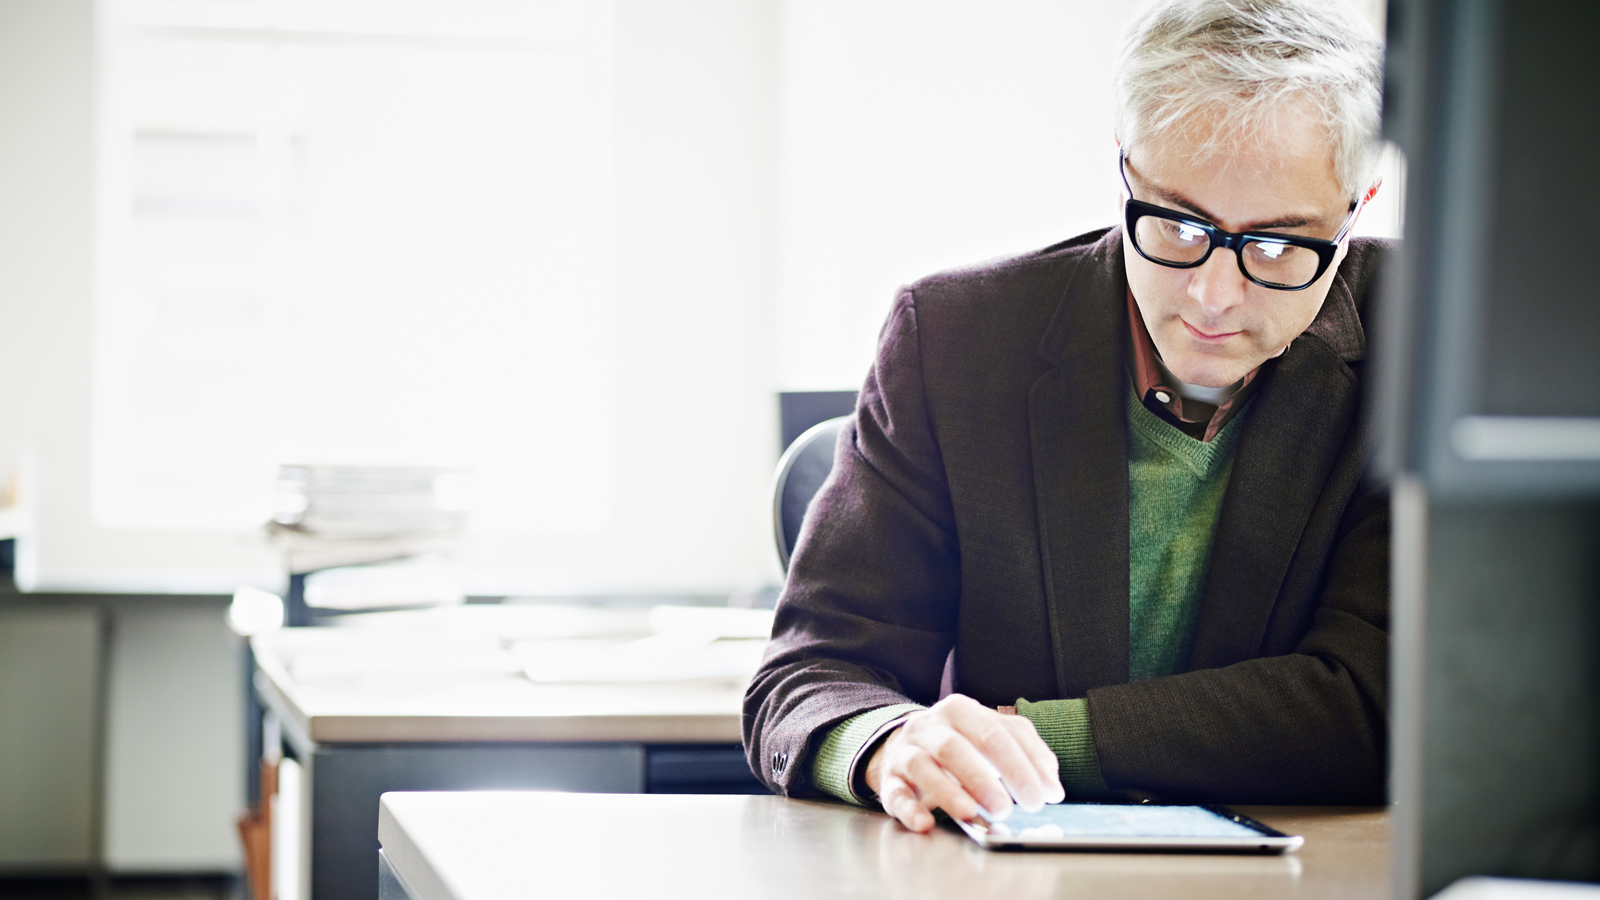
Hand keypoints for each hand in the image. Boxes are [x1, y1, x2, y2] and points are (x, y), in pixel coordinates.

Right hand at [863, 694, 1064, 832]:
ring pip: (923, 767)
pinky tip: (925, 824)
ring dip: (949, 793)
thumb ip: (1025, 750)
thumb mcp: (992, 736)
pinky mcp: (889, 780)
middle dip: (985, 779)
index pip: (995, 733)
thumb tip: (1050, 783)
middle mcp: (930, 726)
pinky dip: (909, 810)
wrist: (907, 746)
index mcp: (961, 710)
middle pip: (955, 747)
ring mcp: (906, 752)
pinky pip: (895, 794)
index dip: (1023, 765)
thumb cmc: (961, 744)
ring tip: (973, 814)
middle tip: (1009, 809)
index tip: (1045, 795)